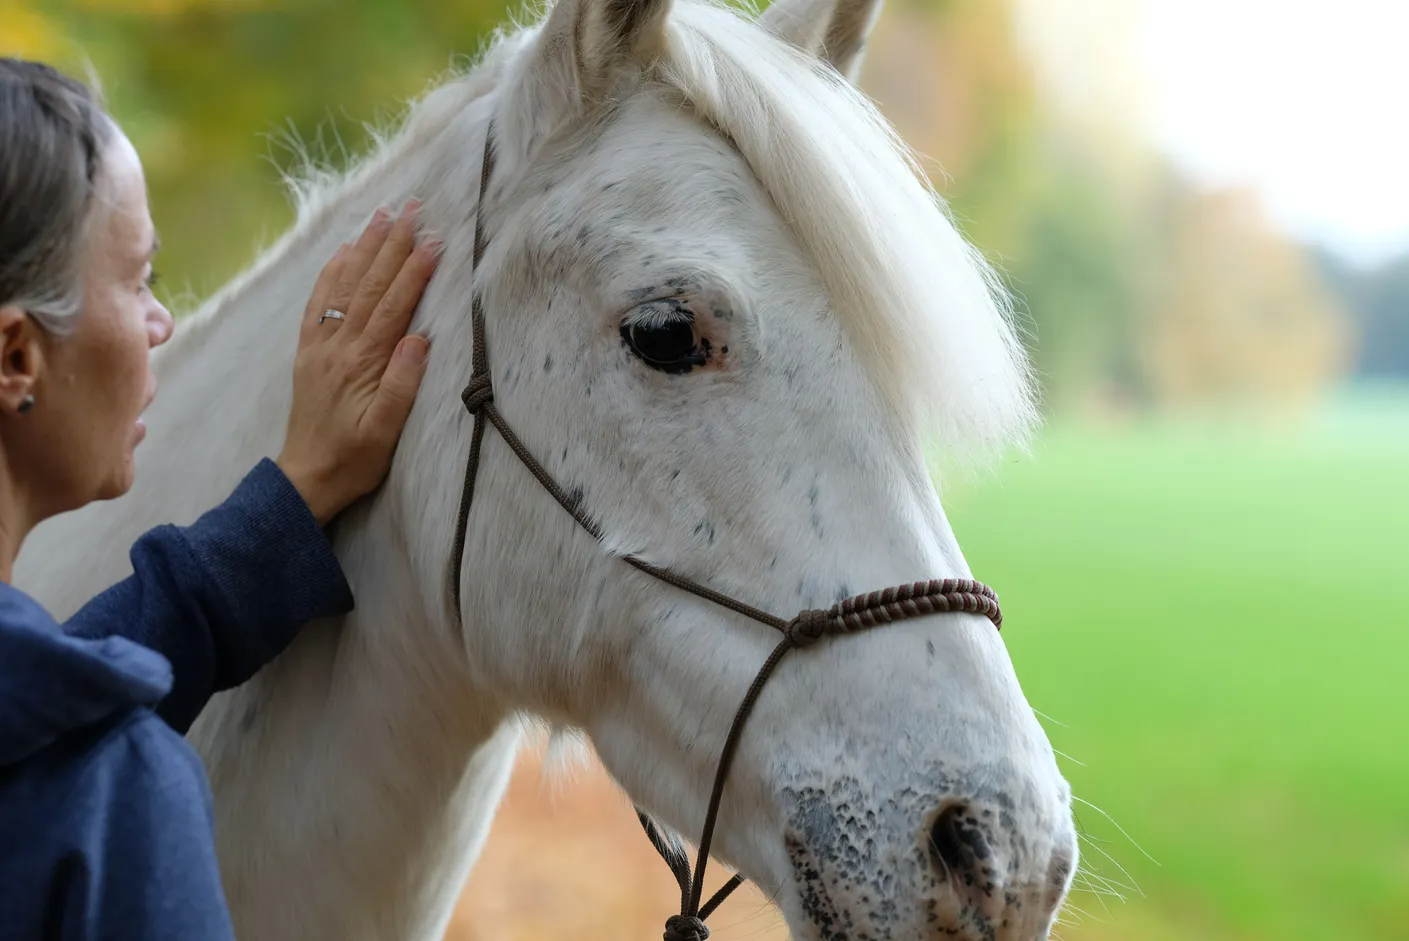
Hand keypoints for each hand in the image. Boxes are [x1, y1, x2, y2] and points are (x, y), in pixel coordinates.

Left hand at [276, 200, 439, 525]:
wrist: (308, 477)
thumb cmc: (356, 459)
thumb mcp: (387, 431)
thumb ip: (402, 384)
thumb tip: (420, 338)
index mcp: (361, 363)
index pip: (393, 305)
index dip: (414, 270)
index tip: (434, 238)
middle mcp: (338, 346)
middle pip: (369, 284)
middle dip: (392, 242)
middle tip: (412, 206)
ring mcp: (320, 345)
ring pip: (345, 284)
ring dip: (365, 246)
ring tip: (383, 214)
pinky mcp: (309, 351)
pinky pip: (319, 301)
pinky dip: (333, 271)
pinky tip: (345, 249)